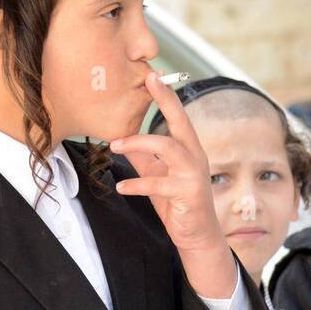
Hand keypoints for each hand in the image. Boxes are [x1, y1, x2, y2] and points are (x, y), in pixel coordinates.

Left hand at [109, 71, 230, 261]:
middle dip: (166, 99)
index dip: (166, 95)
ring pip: (167, 147)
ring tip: (114, 146)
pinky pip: (159, 183)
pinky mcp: (189, 192)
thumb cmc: (177, 200)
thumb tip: (120, 137)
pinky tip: (122, 187)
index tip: (153, 74)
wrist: (196, 235)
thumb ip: (143, 156)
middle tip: (149, 80)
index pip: (177, 115)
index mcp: (187, 148)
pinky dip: (137, 184)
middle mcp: (195, 155)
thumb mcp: (156, 174)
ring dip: (138, 143)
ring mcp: (193, 173)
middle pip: (181, 120)